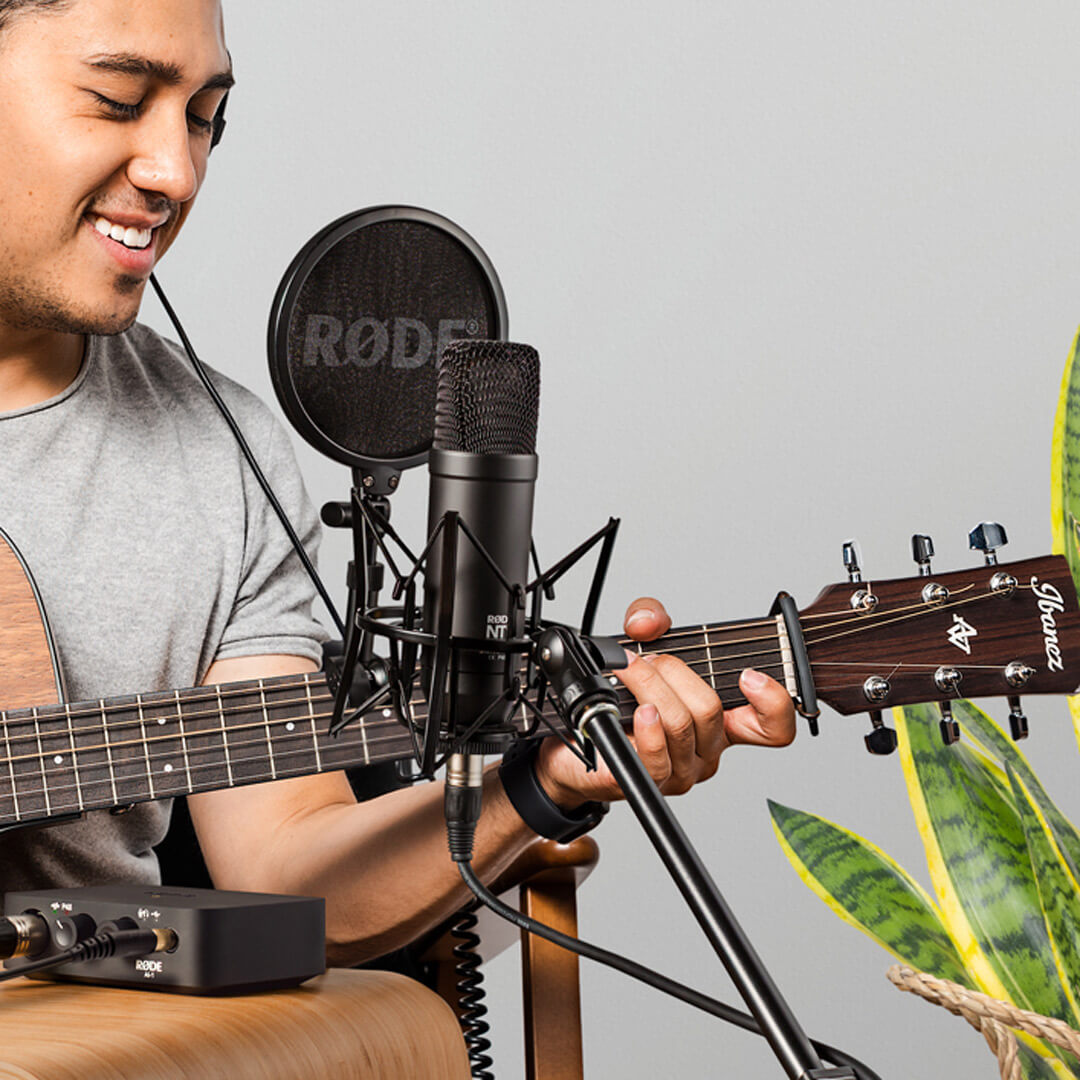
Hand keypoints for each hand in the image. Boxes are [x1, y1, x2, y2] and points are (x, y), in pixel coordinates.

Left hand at [535, 597, 795, 808]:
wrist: (578, 737)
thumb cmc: (620, 699)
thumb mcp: (642, 646)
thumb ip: (650, 618)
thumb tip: (648, 621)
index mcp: (721, 723)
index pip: (773, 727)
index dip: (774, 702)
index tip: (749, 675)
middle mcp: (706, 750)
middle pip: (709, 709)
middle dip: (673, 670)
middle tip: (646, 660)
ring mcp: (680, 770)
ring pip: (680, 724)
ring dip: (649, 686)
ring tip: (627, 672)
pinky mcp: (648, 782)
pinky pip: (657, 757)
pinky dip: (646, 727)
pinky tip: (636, 712)